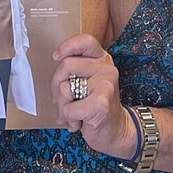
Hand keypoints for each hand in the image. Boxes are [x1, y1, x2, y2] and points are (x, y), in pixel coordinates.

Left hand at [51, 33, 134, 159]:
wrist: (117, 130)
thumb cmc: (96, 106)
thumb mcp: (87, 82)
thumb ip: (74, 70)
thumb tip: (56, 59)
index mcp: (102, 60)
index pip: (85, 41)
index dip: (67, 46)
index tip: (57, 56)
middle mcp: (106, 69)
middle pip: (65, 65)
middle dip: (55, 86)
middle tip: (61, 100)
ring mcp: (105, 85)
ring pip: (63, 88)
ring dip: (62, 106)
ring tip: (74, 113)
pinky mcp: (100, 103)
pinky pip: (68, 108)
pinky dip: (69, 119)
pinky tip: (80, 123)